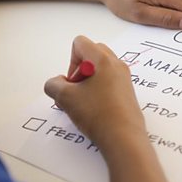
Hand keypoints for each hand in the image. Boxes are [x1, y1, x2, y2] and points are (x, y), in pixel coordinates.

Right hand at [44, 36, 167, 181]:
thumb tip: (57, 83)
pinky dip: (98, 89)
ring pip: (100, 68)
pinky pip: (109, 80)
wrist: (123, 138)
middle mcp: (116, 64)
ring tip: (84, 103)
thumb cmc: (97, 114)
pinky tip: (95, 110)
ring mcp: (124, 77)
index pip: (80, 43)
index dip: (70, 61)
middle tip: (76, 91)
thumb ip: (54, 84)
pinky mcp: (128, 91)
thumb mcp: (65, 98)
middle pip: (91, 53)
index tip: (72, 82)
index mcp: (102, 59)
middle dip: (79, 69)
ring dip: (88, 81)